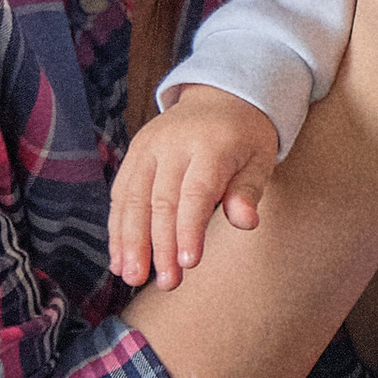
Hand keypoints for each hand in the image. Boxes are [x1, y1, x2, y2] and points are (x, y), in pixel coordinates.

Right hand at [111, 93, 281, 286]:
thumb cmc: (245, 136)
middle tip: (166, 282)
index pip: (195, 192)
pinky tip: (118, 258)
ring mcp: (148, 148)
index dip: (189, 229)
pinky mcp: (134, 154)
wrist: (220, 94)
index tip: (188, 263)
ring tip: (131, 277)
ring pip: (132, 199)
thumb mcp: (260, 158)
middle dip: (160, 246)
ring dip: (130, 242)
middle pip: (160, 201)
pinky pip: (120, 194)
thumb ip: (249, 190)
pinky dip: (117, 227)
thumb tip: (246, 222)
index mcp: (209, 145)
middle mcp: (172, 145)